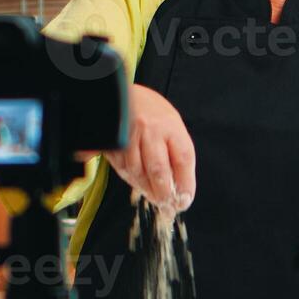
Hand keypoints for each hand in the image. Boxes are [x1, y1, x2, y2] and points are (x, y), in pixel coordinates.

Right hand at [105, 84, 195, 209]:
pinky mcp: (113, 143)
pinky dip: (131, 180)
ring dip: (146, 189)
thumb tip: (181, 186)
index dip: (185, 184)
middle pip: (159, 170)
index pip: (183, 158)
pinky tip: (139, 185)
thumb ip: (177, 152)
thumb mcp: (171, 124)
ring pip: (138, 172)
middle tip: (168, 205)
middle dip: (164, 193)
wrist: (121, 93)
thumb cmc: (152, 112)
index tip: (185, 200)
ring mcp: (129, 136)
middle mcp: (150, 130)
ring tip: (154, 198)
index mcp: (170, 125)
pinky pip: (122, 168)